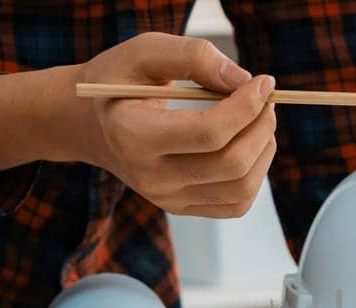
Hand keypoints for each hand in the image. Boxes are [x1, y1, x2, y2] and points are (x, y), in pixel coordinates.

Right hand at [0, 33, 277, 218]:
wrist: (89, 122)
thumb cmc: (120, 81)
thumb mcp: (145, 52)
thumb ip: (194, 57)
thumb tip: (243, 81)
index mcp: (134, 136)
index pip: (209, 133)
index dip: (247, 107)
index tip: (263, 83)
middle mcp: (149, 176)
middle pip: (231, 163)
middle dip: (261, 126)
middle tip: (266, 99)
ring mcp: (166, 198)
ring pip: (241, 188)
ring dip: (263, 149)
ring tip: (259, 119)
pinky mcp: (182, 207)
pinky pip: (236, 204)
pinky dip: (255, 173)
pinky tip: (248, 145)